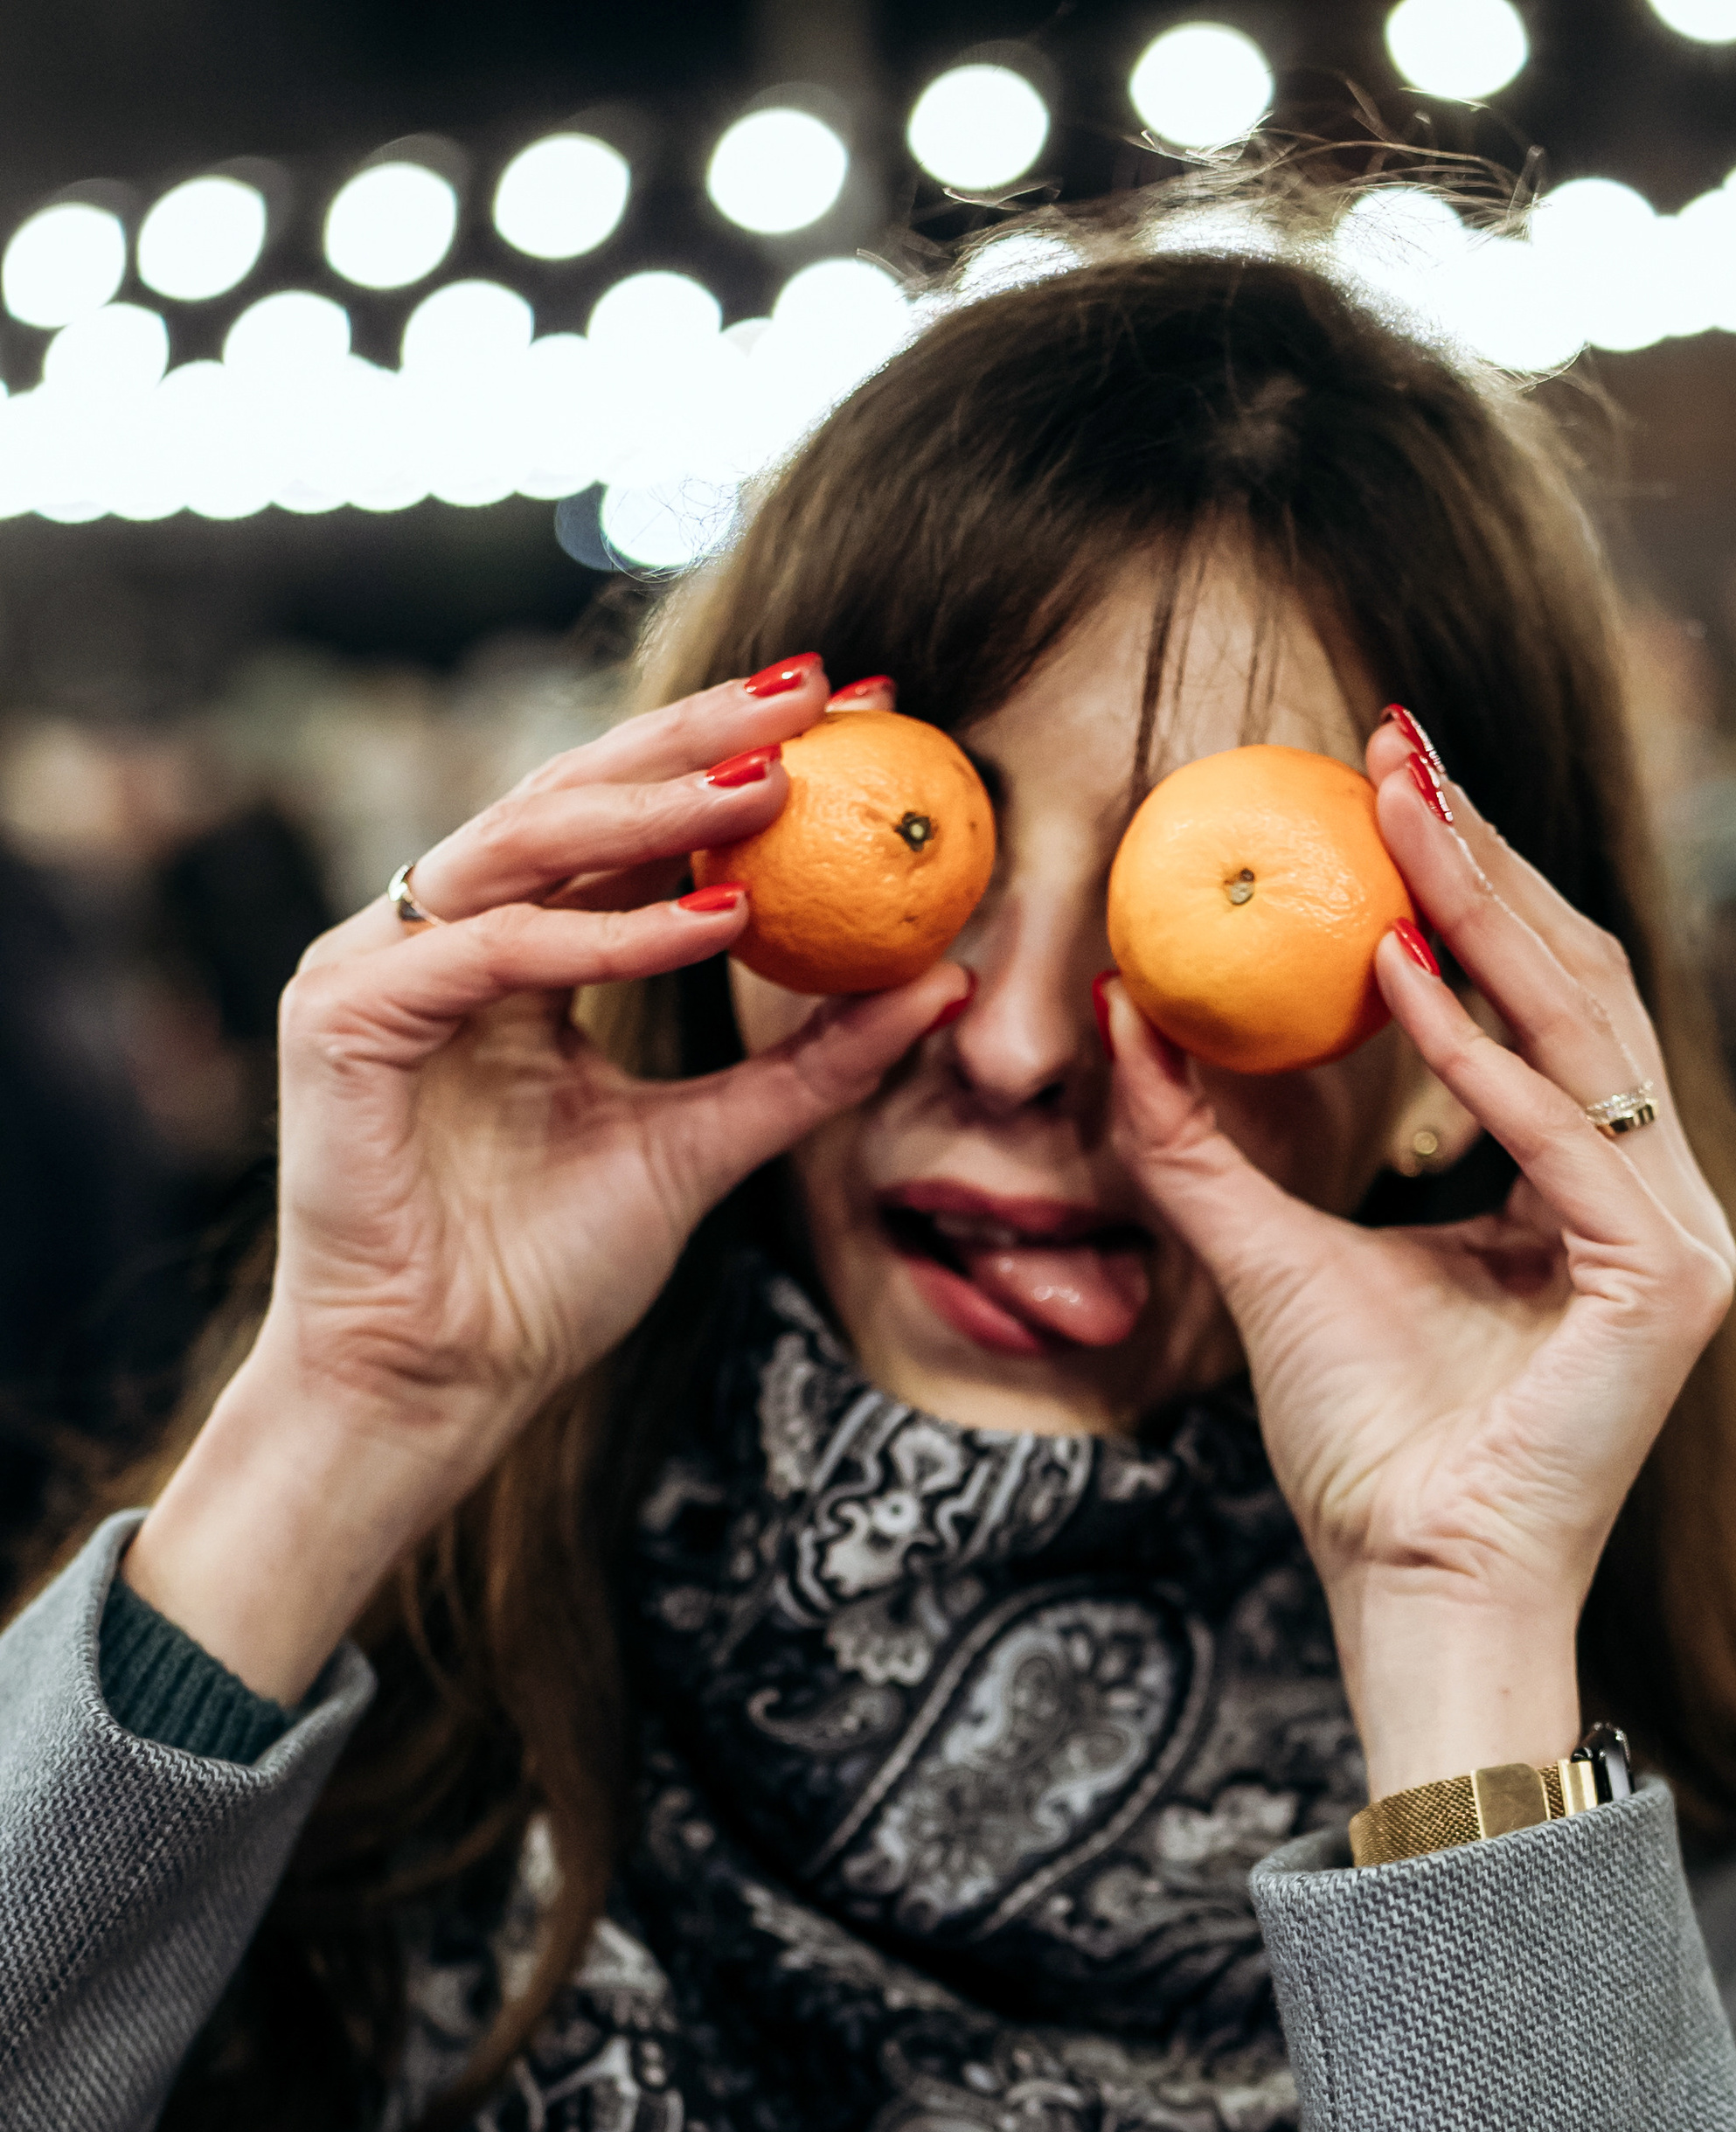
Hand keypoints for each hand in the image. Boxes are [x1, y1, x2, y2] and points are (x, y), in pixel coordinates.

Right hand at [128, 660, 963, 1699]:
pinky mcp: (340, 1017)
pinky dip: (601, 934)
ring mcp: (377, 965)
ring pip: (527, 844)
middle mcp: (443, 935)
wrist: (442, 1384)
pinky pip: (492, 951)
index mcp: (516, 950)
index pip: (630, 822)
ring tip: (776, 783)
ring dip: (657, 808)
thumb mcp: (710, 1147)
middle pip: (575, 792)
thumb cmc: (546, 1278)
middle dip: (701, 734)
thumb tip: (945, 982)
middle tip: (821, 693)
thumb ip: (813, 1067)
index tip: (861, 715)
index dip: (738, 757)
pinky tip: (711, 921)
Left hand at [1100, 728, 1735, 1799]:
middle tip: (1390, 742)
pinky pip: (1558, 1138)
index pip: (1538, 998)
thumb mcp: (1270, 1262)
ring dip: (1479, 910)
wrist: (1418, 1592)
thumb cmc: (1367, 1454)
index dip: (1463, 881)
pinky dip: (1477, 1054)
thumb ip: (1206, 1146)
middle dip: (1477, 854)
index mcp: (1589, 1187)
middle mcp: (1653, 1195)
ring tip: (1392, 810)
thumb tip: (1127, 1018)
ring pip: (1581, 1026)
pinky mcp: (1665, 1282)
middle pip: (1571, 980)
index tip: (1379, 777)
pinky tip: (1393, 975)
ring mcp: (1678, 1237)